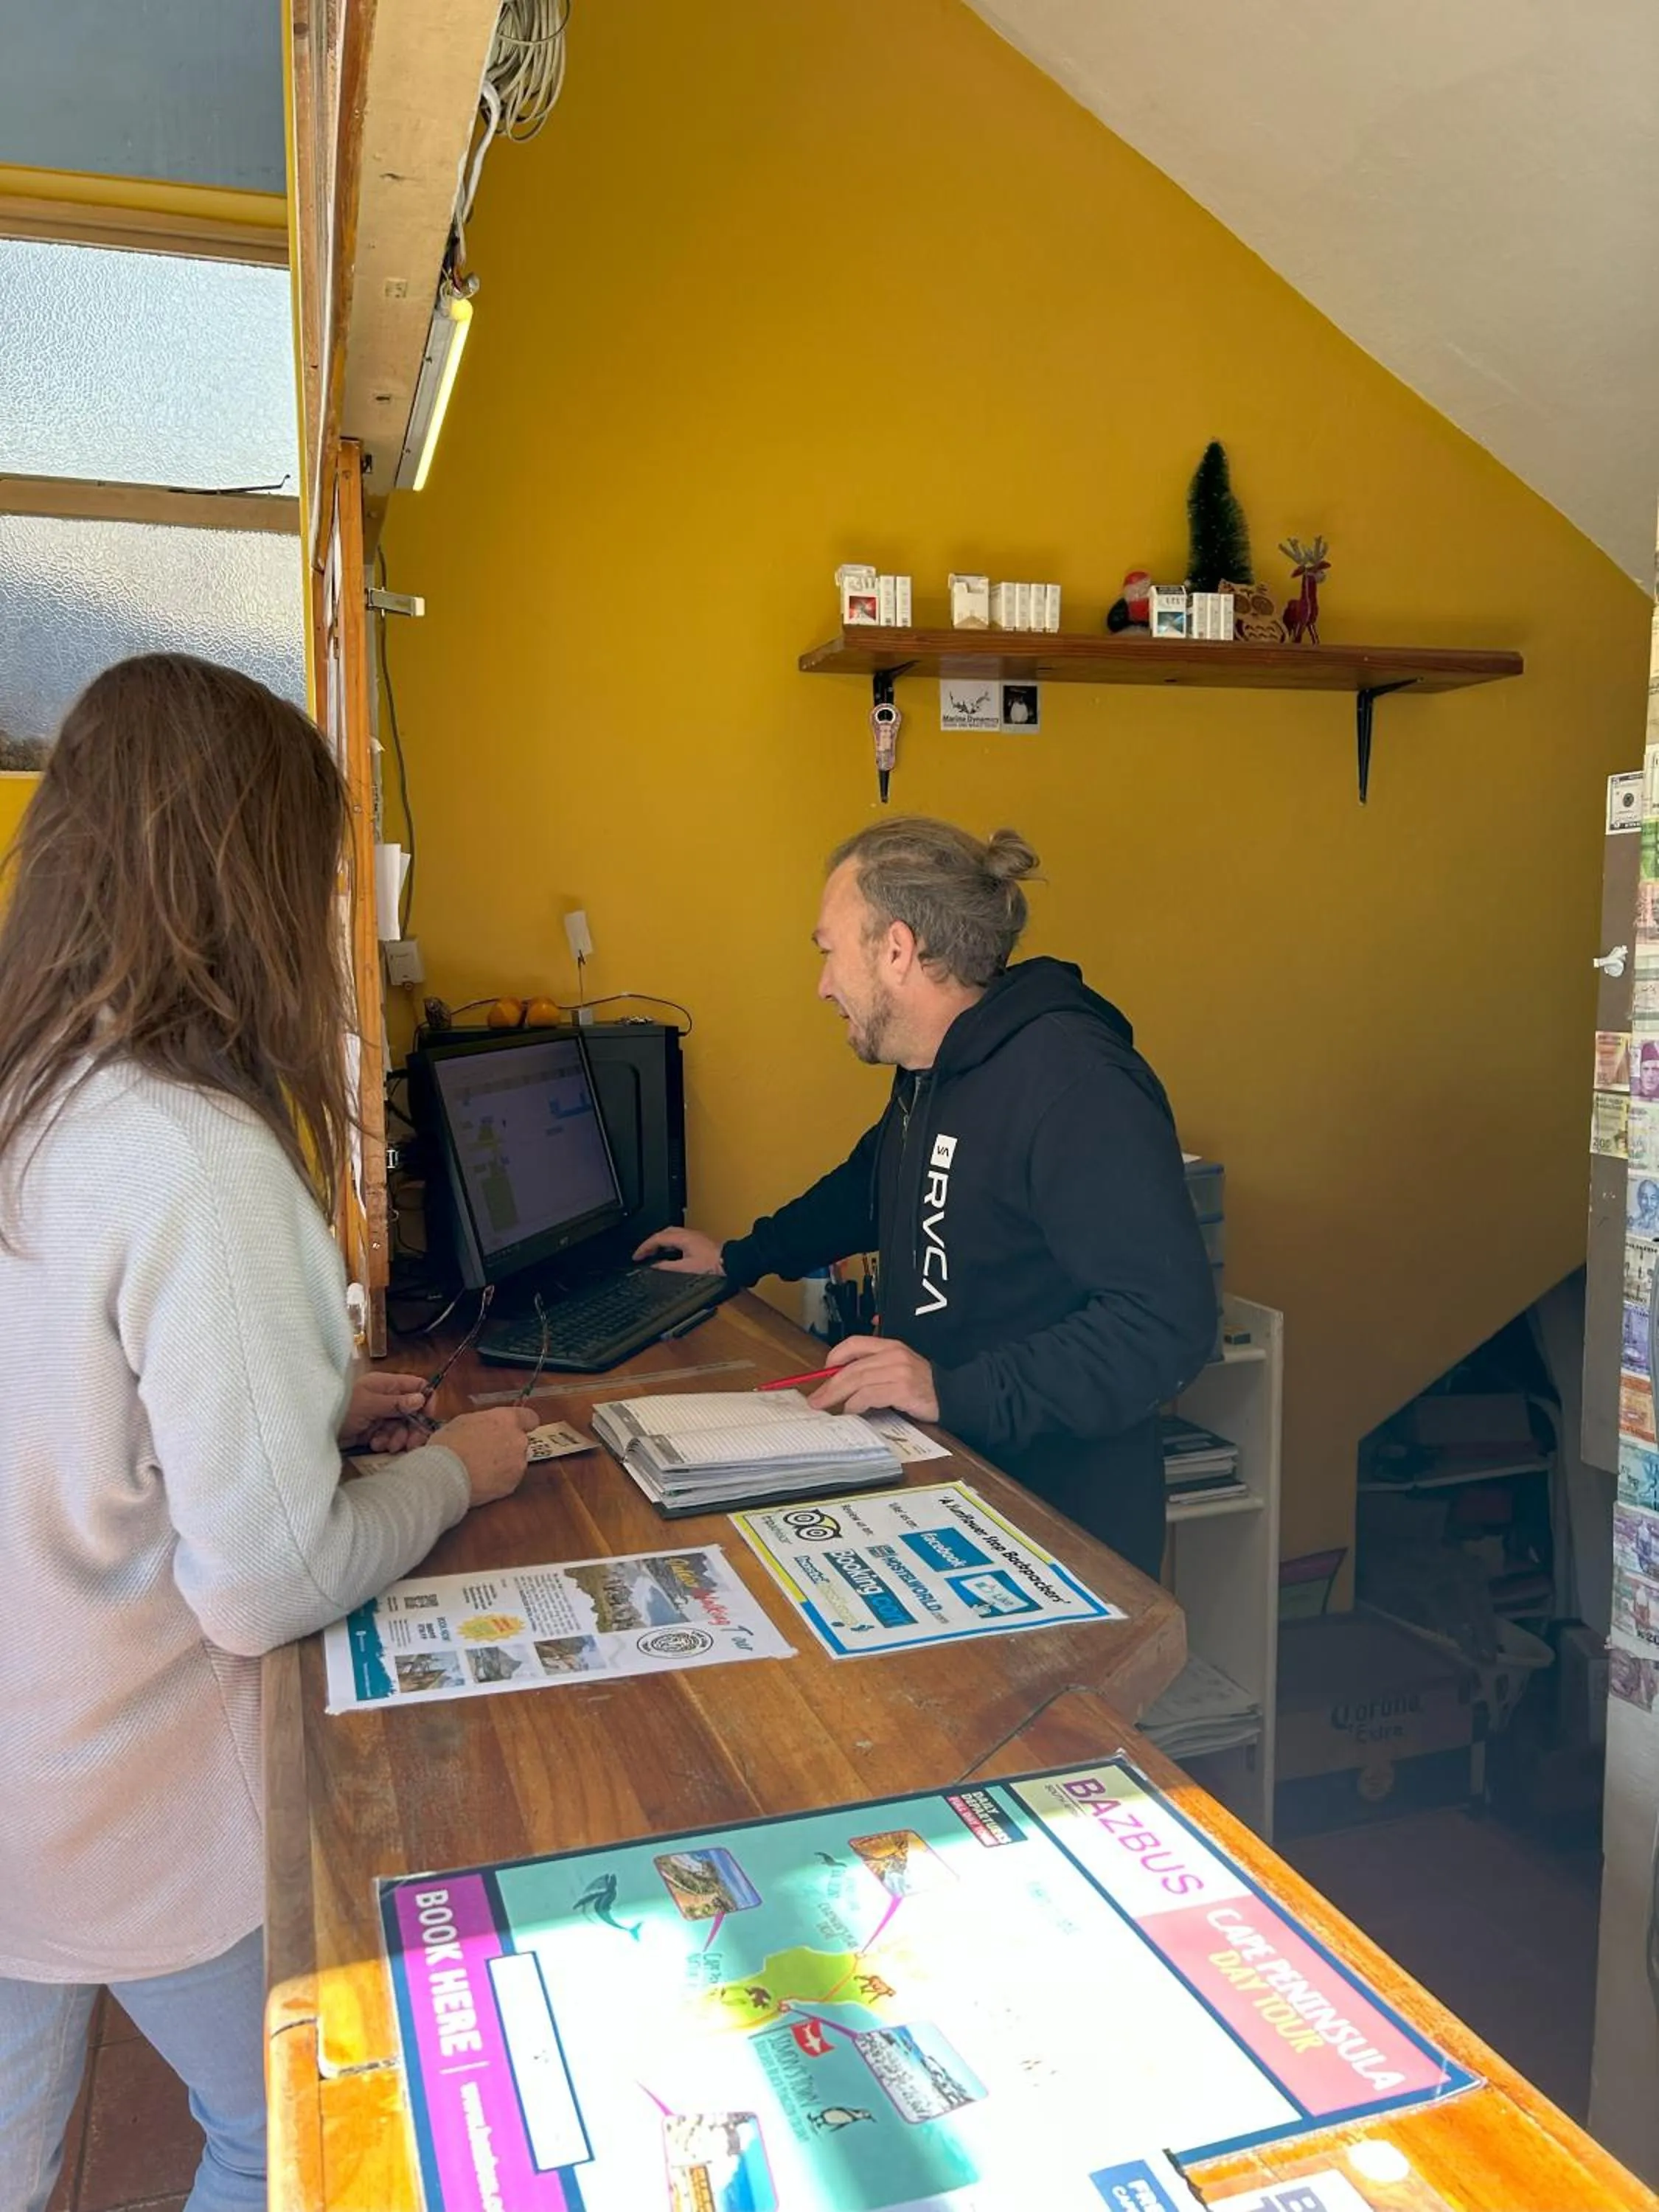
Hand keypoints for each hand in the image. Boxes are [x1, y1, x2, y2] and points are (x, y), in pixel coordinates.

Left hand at [339, 1369, 428, 1452]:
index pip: (416, 1386)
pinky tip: (375, 1445)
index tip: (427, 1418)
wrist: (314, 1429)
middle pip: (412, 1411)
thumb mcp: (369, 1404)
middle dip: (412, 1427)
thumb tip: (421, 1398)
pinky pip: (388, 1437)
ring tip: (387, 1445)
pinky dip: (385, 1443)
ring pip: (401, 1427)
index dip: (426, 1401)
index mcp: (386, 1384)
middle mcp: (385, 1398)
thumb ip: (396, 1403)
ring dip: (398, 1438)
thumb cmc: (341, 1408)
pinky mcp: (371, 1431)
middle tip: (411, 1443)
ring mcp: (378, 1415)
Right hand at [430, 1406, 537, 1506]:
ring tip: (481, 1469)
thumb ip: (485, 1422)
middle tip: (487, 1451)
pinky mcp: (512, 1485)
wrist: (444, 1475)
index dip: (523, 1423)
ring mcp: (518, 1465)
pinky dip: (499, 1481)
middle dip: (508, 1446)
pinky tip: (482, 1481)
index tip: (518, 1428)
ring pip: (516, 1462)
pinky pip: (509, 1480)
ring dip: (504, 1465)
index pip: (530, 1418)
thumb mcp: (465, 1421)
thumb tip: (487, 1428)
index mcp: (507, 1420)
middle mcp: (518, 1440)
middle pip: (521, 1442)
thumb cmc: (448, 1445)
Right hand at [634, 1228, 725, 1275]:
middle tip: (642, 1254)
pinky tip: (668, 1254)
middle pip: (662, 1234)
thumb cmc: (714, 1264)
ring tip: (651, 1254)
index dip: (644, 1247)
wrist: (731, 1262)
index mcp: (682, 1238)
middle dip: (650, 1243)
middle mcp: (687, 1234)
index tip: (636, 1256)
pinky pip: (677, 1239)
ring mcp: (693, 1236)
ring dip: (659, 1243)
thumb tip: (654, 1266)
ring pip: (670, 1235)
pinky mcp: (697, 1241)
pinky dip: (668, 1245)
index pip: (657, 1238)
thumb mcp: (686, 1268)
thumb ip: (668, 1267)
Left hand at [807, 1337, 937, 1422]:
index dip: (834, 1356)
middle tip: (815, 1400)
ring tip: (827, 1407)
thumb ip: (875, 1369)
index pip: (854, 1343)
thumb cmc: (923, 1385)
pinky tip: (851, 1411)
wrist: (953, 1394)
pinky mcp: (902, 1389)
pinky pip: (870, 1396)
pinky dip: (856, 1405)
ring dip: (838, 1396)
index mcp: (890, 1346)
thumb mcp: (898, 1368)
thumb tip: (844, 1381)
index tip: (823, 1371)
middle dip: (829, 1384)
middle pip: (851, 1368)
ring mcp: (898, 1372)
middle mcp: (892, 1355)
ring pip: (857, 1381)